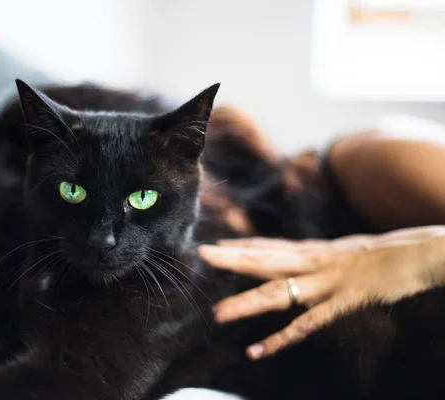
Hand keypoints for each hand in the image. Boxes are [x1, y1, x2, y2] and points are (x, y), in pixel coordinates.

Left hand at [198, 226, 444, 359]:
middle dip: (234, 259)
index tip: (217, 245)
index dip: (244, 245)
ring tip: (218, 313)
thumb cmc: (389, 253)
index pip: (273, 246)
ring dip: (247, 303)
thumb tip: (304, 256)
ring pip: (280, 292)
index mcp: (319, 250)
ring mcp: (329, 281)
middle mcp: (317, 261)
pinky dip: (281, 339)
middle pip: (267, 259)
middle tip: (202, 255)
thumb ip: (324, 256)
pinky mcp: (345, 301)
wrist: (424, 251)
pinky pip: (307, 324)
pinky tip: (257, 351)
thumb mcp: (350, 251)